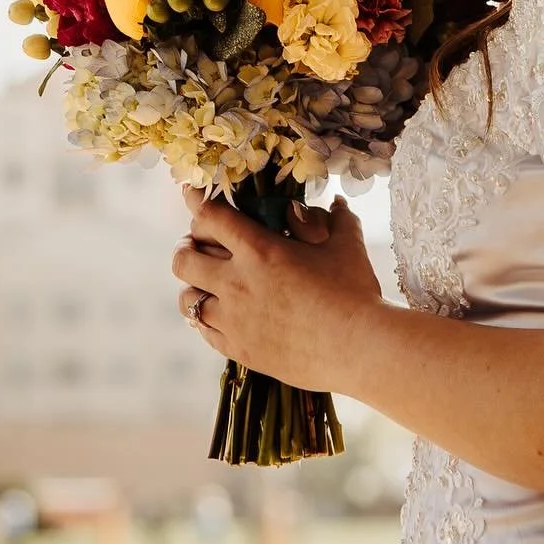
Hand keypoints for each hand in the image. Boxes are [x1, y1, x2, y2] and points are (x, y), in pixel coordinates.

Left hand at [171, 184, 383, 388]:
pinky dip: (205, 318)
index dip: (196, 201)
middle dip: (187, 245)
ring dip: (193, 285)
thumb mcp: (347, 245)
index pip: (210, 217)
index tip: (191, 194)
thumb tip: (336, 203)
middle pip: (184, 258)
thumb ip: (337, 219)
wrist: (359, 349)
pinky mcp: (239, 349)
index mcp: (259, 250)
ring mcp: (234, 320)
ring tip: (205, 283)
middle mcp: (237, 283)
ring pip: (187, 299)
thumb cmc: (355, 292)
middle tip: (198, 244)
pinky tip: (220, 314)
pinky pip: (203, 330)